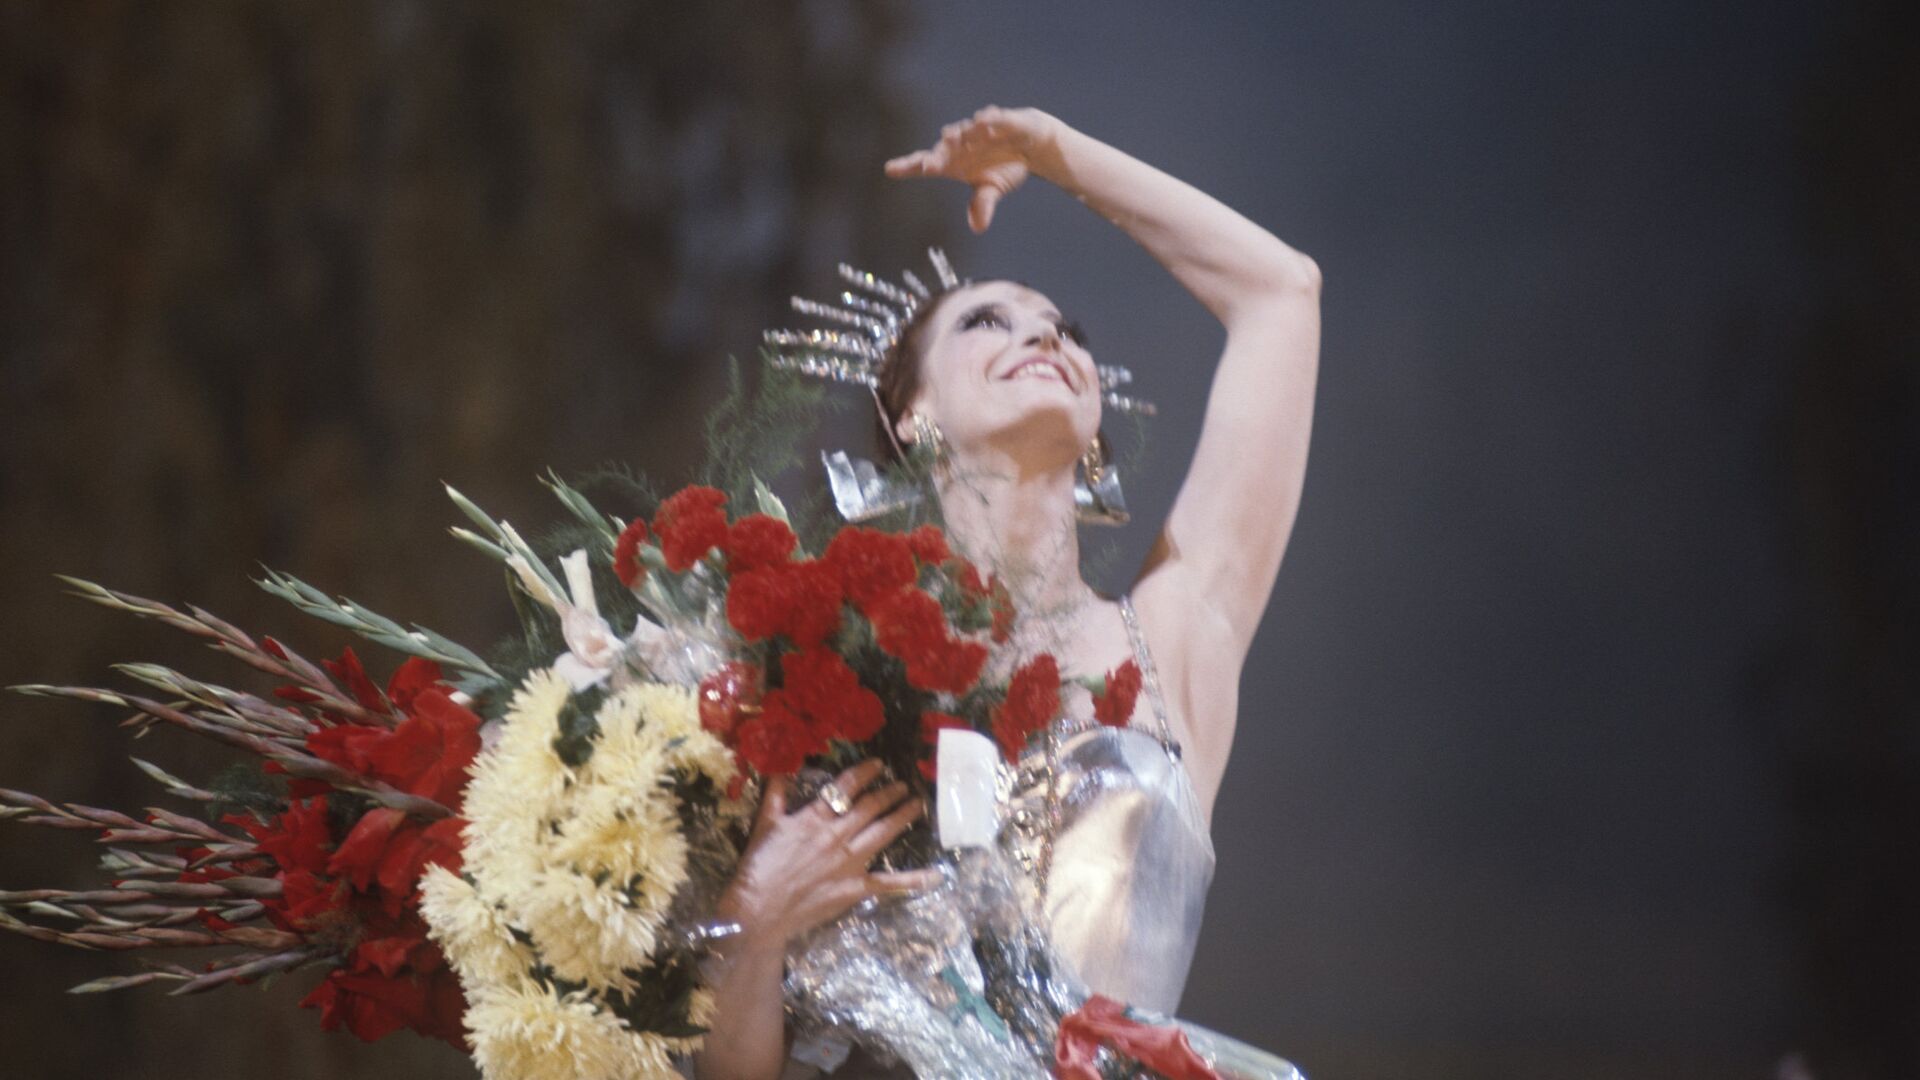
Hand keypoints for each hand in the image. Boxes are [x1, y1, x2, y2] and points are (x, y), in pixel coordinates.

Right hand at [716, 759, 937, 951]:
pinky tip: (936, 875)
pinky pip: (888, 882)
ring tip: (917, 805)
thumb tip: (780, 764)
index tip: (879, 765)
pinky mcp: (855, 888)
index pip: (846, 787)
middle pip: (871, 807)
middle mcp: (838, 835)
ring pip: (883, 833)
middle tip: (904, 785)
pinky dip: (913, 879)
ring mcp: (850, 862)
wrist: (759, 910)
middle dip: (890, 793)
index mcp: (815, 818)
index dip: (865, 773)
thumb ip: (775, 792)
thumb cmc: (759, 866)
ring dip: (903, 816)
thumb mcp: (764, 823)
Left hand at [884, 105, 1068, 233]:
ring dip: (957, 134)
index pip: (925, 163)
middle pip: (943, 149)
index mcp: (953, 161)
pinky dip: (987, 119)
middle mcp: (961, 143)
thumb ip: (983, 204)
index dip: (907, 166)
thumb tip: (977, 227)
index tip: (890, 169)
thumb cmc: (1003, 166)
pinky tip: (983, 120)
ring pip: (963, 131)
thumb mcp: (994, 188)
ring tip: (949, 138)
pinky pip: (991, 119)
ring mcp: (978, 130)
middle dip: (937, 156)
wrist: (1030, 143)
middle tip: (928, 166)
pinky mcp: (998, 120)